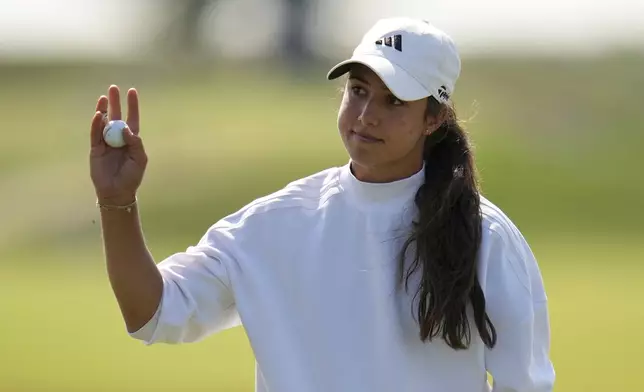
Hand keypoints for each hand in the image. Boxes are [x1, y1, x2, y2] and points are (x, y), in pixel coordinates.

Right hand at [90, 85, 146, 204]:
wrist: (118, 191)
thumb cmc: (132, 176)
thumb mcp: (140, 159)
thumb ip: (135, 143)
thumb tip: (126, 128)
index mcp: (131, 139)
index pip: (132, 118)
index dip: (132, 105)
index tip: (132, 91)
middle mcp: (118, 138)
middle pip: (116, 116)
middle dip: (115, 102)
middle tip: (113, 88)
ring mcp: (106, 142)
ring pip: (104, 123)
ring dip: (103, 110)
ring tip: (104, 98)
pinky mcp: (96, 149)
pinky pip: (95, 134)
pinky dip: (96, 124)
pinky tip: (98, 115)